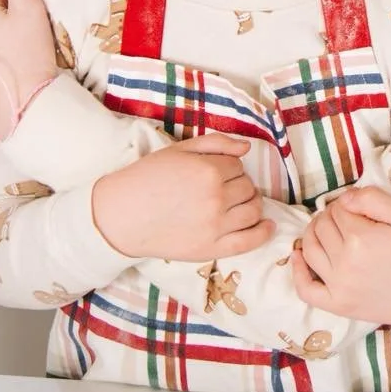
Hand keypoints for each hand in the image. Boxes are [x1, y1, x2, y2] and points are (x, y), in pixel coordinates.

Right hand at [91, 134, 274, 260]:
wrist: (122, 215)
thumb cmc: (148, 178)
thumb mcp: (180, 150)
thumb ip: (217, 143)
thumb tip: (247, 147)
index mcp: (209, 170)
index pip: (238, 165)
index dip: (228, 167)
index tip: (214, 172)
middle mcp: (217, 198)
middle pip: (248, 187)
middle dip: (239, 185)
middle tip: (221, 189)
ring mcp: (216, 225)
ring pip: (253, 210)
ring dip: (251, 204)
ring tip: (239, 204)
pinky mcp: (212, 248)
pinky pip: (250, 241)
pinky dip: (264, 233)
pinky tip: (268, 226)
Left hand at [292, 187, 390, 329]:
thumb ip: (372, 198)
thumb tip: (342, 199)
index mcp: (361, 238)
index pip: (337, 210)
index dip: (345, 204)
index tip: (357, 208)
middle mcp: (345, 263)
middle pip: (321, 227)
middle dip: (330, 216)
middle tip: (345, 217)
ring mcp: (339, 288)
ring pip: (309, 250)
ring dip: (312, 234)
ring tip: (325, 229)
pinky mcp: (338, 306)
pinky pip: (306, 290)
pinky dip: (297, 272)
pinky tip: (298, 257)